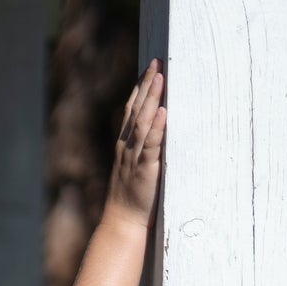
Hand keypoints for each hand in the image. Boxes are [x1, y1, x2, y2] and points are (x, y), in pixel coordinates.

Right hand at [104, 59, 165, 231]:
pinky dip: (157, 127)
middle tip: (157, 62)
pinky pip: (151, 145)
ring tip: (160, 77)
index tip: (151, 67)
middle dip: (147, 85)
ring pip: (143, 122)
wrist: (123, 224)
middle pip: (136, 109)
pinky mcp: (145, 170)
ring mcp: (134, 157)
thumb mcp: (137, 169)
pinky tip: (163, 111)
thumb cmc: (133, 199)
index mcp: (125, 145)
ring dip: (152, 98)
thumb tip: (160, 132)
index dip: (141, 88)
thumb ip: (145, 150)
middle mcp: (127, 147)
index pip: (132, 110)